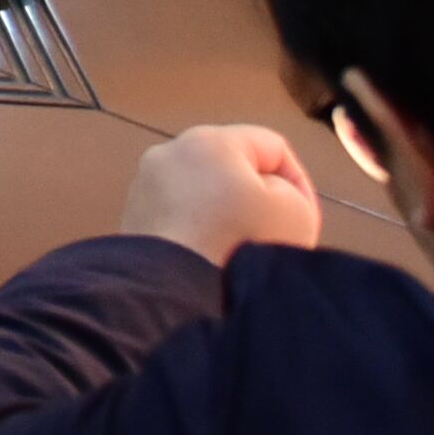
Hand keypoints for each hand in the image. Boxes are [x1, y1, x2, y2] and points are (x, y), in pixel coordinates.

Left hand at [119, 123, 323, 264]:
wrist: (175, 294)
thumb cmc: (239, 246)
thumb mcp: (296, 212)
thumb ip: (293, 192)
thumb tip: (268, 195)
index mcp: (208, 140)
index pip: (270, 146)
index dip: (297, 182)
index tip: (301, 220)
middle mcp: (168, 154)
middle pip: (233, 170)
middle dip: (258, 201)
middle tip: (276, 237)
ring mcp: (144, 187)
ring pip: (204, 197)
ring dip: (227, 220)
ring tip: (240, 254)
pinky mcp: (132, 220)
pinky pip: (179, 221)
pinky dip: (198, 238)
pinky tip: (210, 263)